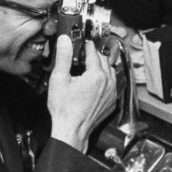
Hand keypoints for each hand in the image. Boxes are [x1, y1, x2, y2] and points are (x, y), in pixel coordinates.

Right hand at [48, 37, 117, 151]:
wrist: (72, 130)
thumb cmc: (65, 109)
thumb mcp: (59, 79)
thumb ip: (63, 57)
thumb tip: (65, 41)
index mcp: (97, 75)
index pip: (94, 53)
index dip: (87, 46)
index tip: (84, 42)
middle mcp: (108, 83)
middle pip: (104, 61)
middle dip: (95, 55)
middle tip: (85, 53)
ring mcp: (112, 93)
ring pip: (110, 72)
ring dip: (102, 67)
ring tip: (90, 65)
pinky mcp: (112, 102)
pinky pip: (112, 85)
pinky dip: (105, 80)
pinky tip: (95, 82)